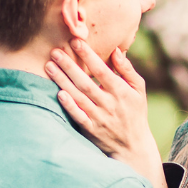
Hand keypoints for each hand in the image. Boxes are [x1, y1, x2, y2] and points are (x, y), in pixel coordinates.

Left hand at [46, 40, 172, 187]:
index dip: (88, 55)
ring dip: (63, 81)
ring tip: (49, 66)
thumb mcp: (138, 90)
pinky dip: (69, 106)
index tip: (75, 41)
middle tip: (55, 51)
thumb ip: (127, 70)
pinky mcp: (90, 130)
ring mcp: (99, 118)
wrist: (133, 146)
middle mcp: (109, 104)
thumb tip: (116, 50)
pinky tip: (58, 93)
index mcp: (121, 91)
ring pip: (79, 97)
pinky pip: (78, 116)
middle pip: (85, 82)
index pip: (102, 70)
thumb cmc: (135, 113)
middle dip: (69, 66)